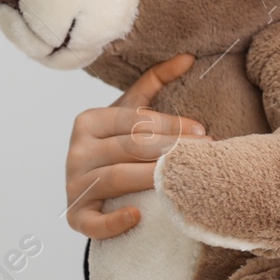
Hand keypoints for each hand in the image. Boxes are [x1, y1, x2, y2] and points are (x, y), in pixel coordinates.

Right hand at [63, 53, 211, 239]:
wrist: (93, 187)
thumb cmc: (117, 144)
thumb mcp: (131, 112)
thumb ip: (155, 82)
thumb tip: (188, 56)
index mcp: (89, 120)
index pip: (134, 121)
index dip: (171, 125)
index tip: (203, 132)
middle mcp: (76, 151)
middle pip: (129, 148)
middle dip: (170, 150)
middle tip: (205, 154)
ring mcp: (74, 184)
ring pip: (117, 178)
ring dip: (153, 179)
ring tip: (185, 179)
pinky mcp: (75, 215)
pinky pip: (91, 222)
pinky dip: (113, 221)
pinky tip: (138, 215)